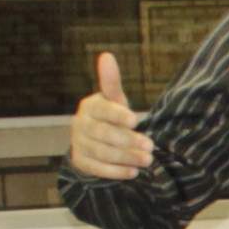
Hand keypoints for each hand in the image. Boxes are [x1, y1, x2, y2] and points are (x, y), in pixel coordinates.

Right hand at [67, 53, 153, 179]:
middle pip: (103, 134)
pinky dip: (115, 172)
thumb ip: (111, 82)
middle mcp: (80, 125)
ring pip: (101, 152)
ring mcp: (78, 144)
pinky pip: (97, 168)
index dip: (118, 115)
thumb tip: (106, 55)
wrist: (93, 141)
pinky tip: (133, 172)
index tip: (136, 121)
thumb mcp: (114, 100)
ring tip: (147, 160)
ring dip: (125, 157)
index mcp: (90, 107)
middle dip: (128, 141)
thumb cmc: (110, 116)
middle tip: (151, 146)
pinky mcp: (80, 162)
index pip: (103, 110)